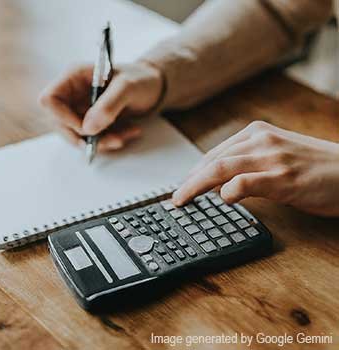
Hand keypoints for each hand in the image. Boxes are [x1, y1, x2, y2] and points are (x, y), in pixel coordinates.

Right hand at [39, 61, 163, 150]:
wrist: (153, 87)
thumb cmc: (140, 79)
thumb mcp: (129, 87)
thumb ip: (109, 104)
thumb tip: (88, 129)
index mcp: (74, 77)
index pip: (49, 100)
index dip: (63, 119)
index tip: (88, 129)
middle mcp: (73, 94)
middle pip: (60, 124)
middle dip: (86, 138)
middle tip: (114, 140)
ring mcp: (81, 110)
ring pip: (78, 136)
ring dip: (102, 142)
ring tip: (126, 135)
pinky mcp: (92, 123)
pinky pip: (93, 139)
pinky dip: (110, 141)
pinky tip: (128, 132)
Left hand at [172, 121, 338, 216]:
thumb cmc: (314, 166)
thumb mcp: (276, 154)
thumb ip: (249, 163)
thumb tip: (221, 183)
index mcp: (257, 133)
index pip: (215, 153)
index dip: (195, 172)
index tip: (183, 185)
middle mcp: (260, 140)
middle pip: (212, 161)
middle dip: (189, 180)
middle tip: (176, 196)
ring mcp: (271, 157)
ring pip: (221, 169)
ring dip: (196, 186)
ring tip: (183, 199)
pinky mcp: (282, 177)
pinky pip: (245, 182)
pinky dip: (229, 191)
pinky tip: (223, 199)